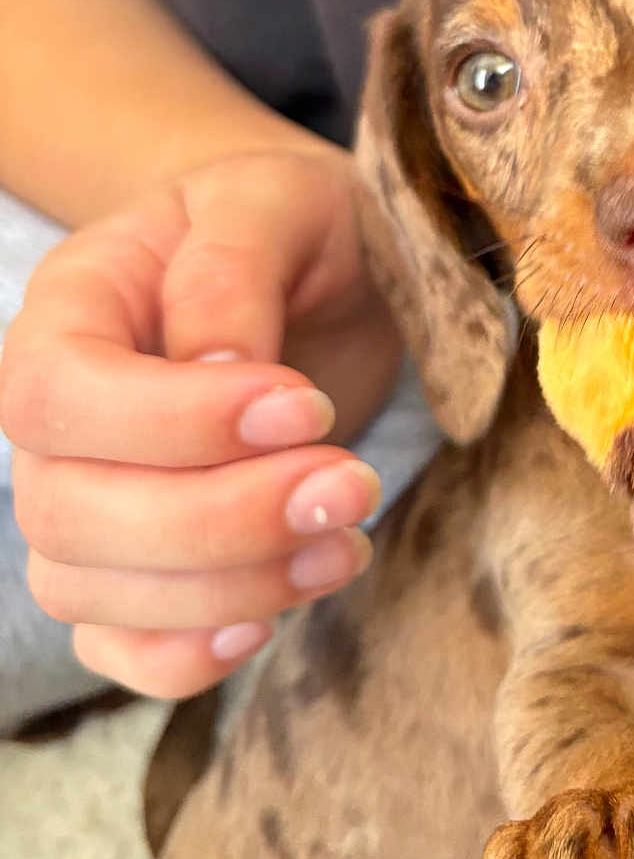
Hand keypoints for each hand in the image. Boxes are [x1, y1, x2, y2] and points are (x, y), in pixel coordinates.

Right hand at [0, 148, 403, 696]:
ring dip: (227, 586)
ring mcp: (86, 496)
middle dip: (218, 519)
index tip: (303, 407)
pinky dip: (184, 657)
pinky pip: (118, 646)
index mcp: (72, 307)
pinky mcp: (139, 564)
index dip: (173, 423)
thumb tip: (221, 371)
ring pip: (90, 589)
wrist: (328, 268)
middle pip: (67, 510)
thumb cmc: (296, 225)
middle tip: (349, 487)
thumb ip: (232, 270)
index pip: (60, 394)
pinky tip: (273, 618)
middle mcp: (58, 414)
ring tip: (348, 542)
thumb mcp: (274, 201)